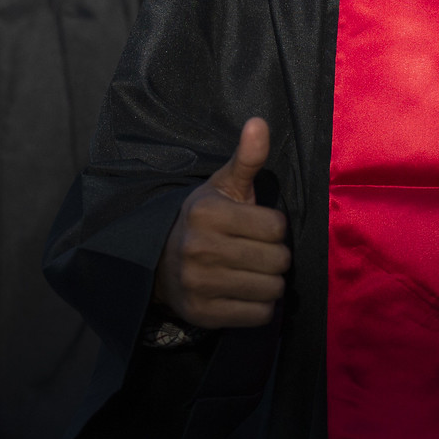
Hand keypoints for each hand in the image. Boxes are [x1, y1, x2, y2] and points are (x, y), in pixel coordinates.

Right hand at [153, 117, 290, 328]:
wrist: (160, 263)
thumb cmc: (205, 220)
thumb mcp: (223, 186)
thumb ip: (247, 158)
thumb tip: (259, 122)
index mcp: (207, 213)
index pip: (277, 227)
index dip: (274, 228)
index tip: (258, 227)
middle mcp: (199, 248)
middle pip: (278, 260)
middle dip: (275, 256)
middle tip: (257, 252)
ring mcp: (199, 284)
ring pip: (272, 289)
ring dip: (270, 282)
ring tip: (253, 272)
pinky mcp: (202, 314)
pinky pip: (258, 316)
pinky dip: (260, 307)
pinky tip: (245, 293)